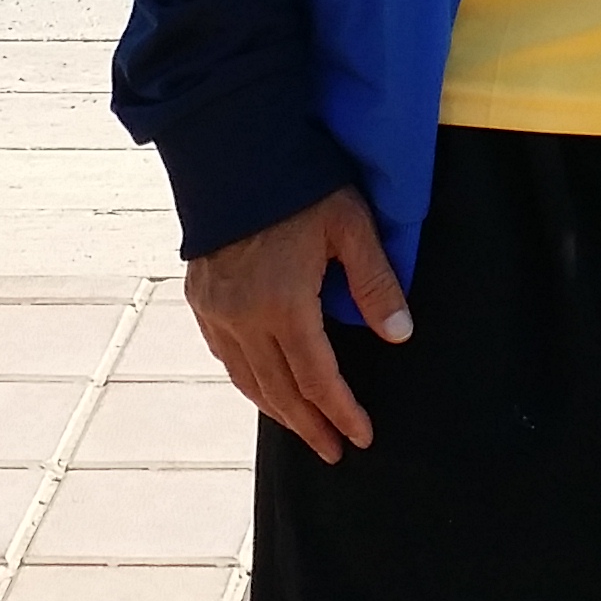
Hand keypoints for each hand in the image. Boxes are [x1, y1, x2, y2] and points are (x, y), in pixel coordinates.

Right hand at [187, 186, 411, 462]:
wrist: (233, 149)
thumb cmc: (301, 184)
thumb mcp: (350, 225)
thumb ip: (375, 282)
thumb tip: (400, 335)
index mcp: (284, 305)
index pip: (318, 379)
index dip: (342, 412)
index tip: (362, 438)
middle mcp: (244, 318)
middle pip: (281, 391)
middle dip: (311, 426)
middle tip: (335, 451)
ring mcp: (217, 310)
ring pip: (248, 379)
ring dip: (278, 411)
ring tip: (304, 430)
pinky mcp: (200, 297)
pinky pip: (224, 355)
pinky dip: (247, 380)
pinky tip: (262, 386)